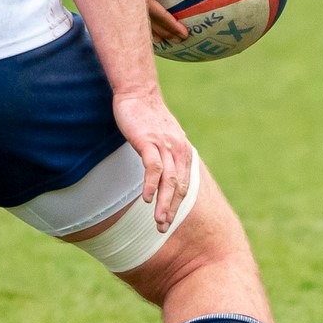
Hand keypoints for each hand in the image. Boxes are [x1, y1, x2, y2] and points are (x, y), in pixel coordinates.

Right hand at [111, 89, 195, 230]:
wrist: (138, 93)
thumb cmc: (147, 117)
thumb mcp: (162, 138)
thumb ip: (166, 155)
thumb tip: (164, 172)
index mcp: (182, 152)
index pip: (184, 185)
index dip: (177, 205)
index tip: (168, 222)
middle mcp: (179, 151)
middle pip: (179, 187)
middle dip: (172, 210)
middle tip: (162, 230)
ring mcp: (165, 146)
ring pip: (169, 181)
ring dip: (164, 203)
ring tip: (158, 221)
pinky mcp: (150, 141)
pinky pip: (153, 168)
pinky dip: (151, 185)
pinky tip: (145, 199)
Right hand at [140, 0, 194, 43]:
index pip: (157, 15)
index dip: (171, 26)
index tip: (184, 34)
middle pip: (147, 23)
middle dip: (164, 33)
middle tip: (180, 40)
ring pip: (140, 19)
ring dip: (154, 31)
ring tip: (168, 39)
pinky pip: (137, 10)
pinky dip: (148, 20)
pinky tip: (158, 25)